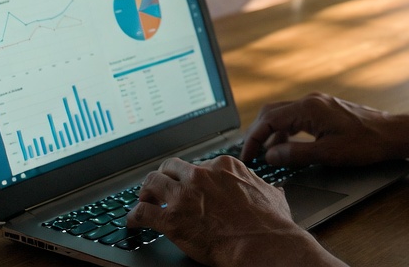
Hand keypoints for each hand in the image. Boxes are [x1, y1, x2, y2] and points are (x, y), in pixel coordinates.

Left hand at [127, 155, 334, 265]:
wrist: (263, 244)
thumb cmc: (270, 224)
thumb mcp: (273, 196)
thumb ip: (267, 189)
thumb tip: (275, 191)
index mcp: (224, 166)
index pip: (198, 164)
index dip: (190, 177)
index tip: (187, 185)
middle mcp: (201, 175)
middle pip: (171, 167)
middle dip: (164, 177)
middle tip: (161, 189)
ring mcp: (185, 195)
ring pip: (152, 182)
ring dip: (146, 192)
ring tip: (144, 201)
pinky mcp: (172, 218)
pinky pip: (142, 212)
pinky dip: (134, 216)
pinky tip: (132, 222)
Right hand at [241, 93, 395, 165]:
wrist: (391, 134)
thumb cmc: (364, 143)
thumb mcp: (328, 154)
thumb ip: (296, 154)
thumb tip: (271, 155)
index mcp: (309, 109)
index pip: (269, 120)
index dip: (254, 139)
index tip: (248, 156)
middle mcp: (311, 101)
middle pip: (272, 112)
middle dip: (258, 133)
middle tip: (251, 154)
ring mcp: (318, 104)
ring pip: (284, 114)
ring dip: (272, 133)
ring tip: (266, 155)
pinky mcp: (324, 110)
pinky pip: (296, 117)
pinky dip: (286, 132)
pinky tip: (287, 148)